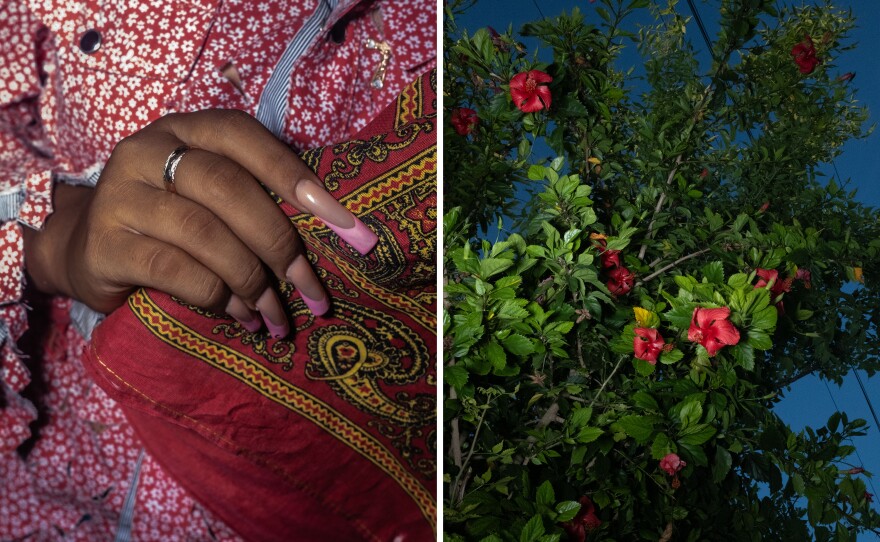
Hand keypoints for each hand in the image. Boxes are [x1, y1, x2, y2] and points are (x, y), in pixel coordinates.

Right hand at [23, 109, 376, 336]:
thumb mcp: (207, 193)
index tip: (341, 220)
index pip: (244, 136)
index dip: (294, 174)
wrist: (86, 249)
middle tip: (309, 286)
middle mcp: (147, 151)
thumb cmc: (171, 220)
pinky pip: (176, 270)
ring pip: (205, 233)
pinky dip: (218, 296)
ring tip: (276, 312)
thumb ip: (257, 195)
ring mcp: (120, 196)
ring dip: (252, 279)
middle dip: (279, 241)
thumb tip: (342, 232)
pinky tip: (239, 314)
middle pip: (228, 187)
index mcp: (184, 130)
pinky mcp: (106, 244)